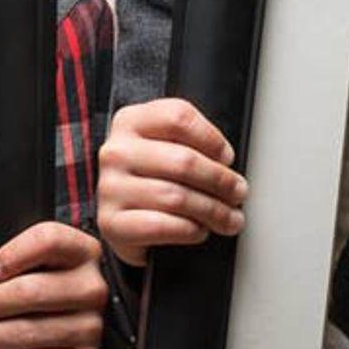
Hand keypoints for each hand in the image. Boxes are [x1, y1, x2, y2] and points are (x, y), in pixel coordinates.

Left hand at [0, 222, 106, 348]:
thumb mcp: (43, 263)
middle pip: (34, 290)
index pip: (49, 241)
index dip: (15, 254)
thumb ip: (19, 263)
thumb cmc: (52, 290)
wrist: (79, 325)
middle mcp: (92, 287)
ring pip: (32, 331)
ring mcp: (92, 325)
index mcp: (81, 252)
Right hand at [97, 98, 246, 266]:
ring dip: (213, 211)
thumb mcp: (165, 147)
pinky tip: (199, 230)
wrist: (123, 220)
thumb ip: (191, 142)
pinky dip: (190, 230)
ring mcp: (110, 188)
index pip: (178, 117)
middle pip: (183, 161)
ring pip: (177, 197)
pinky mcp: (112, 223)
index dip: (212, 139)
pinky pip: (162, 226)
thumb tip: (226, 163)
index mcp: (130, 122)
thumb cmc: (152, 179)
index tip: (227, 157)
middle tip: (239, 193)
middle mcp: (116, 152)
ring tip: (230, 218)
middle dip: (221, 181)